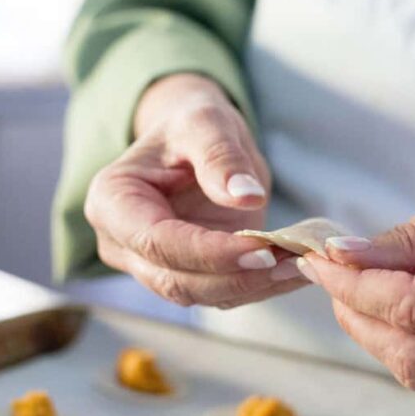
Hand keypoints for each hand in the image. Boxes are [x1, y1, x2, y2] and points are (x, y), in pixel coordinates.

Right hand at [84, 74, 305, 307]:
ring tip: (302, 266)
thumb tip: (247, 196)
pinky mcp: (185, 276)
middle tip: (292, 263)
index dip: (208, 252)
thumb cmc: (193, 125)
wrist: (196, 141)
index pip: (157, 241)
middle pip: (177, 280)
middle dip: (237, 276)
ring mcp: (150, 266)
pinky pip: (221, 293)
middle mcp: (121, 243)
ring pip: (201, 294)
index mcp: (112, 201)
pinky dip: (260, 286)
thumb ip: (220, 156)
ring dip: (254, 286)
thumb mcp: (206, 121)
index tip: (261, 250)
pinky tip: (296, 271)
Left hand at [299, 176, 414, 391]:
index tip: (322, 259)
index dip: (356, 287)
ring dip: (371, 335)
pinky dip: (400, 346)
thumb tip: (345, 255)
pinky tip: (393, 311)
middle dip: (354, 316)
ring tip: (357, 291)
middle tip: (332, 276)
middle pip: (408, 354)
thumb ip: (411, 235)